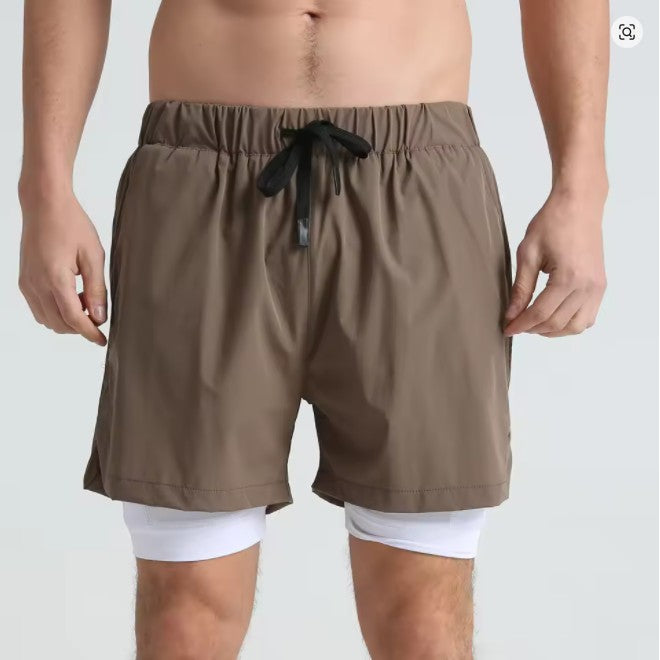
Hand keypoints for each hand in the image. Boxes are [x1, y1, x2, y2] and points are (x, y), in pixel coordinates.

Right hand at [19, 189, 106, 345]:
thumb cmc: (72, 225)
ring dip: (68, 319)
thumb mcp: (93, 256)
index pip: (74, 319)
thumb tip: (100, 317)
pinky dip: (56, 311)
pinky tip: (71, 294)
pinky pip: (38, 309)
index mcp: (55, 279)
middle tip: (98, 310)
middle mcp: (36, 286)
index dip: (90, 334)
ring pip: (47, 320)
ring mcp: (27, 284)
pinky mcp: (24, 281)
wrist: (44, 206)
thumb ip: (97, 289)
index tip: (103, 341)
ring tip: (85, 297)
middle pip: (60, 324)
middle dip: (81, 326)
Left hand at [504, 187, 606, 337]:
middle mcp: (587, 286)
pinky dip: (570, 323)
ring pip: (576, 326)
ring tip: (534, 323)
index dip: (521, 325)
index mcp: (568, 278)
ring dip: (553, 330)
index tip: (507, 329)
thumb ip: (520, 288)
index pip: (540, 313)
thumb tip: (511, 314)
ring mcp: (597, 287)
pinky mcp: (600, 284)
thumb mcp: (527, 254)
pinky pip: (588, 317)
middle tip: (516, 325)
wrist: (579, 204)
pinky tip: (553, 316)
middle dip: (533, 329)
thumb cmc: (552, 222)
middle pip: (557, 323)